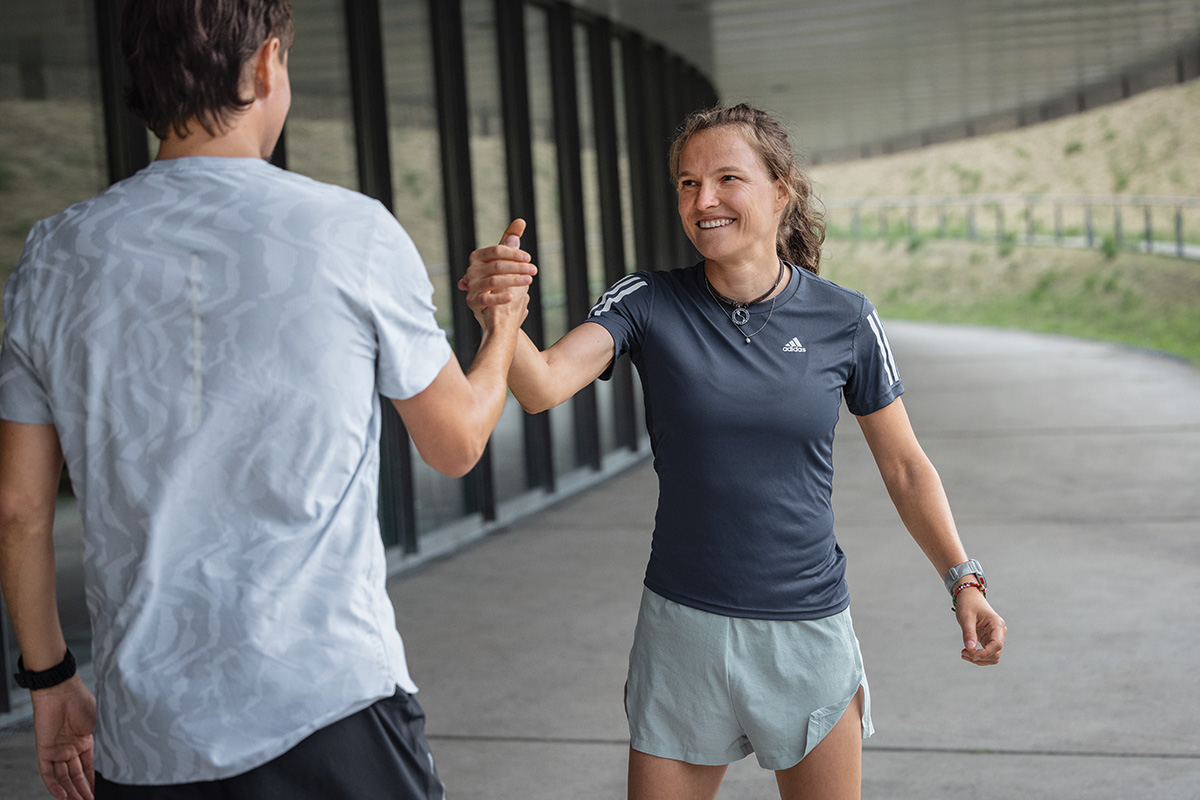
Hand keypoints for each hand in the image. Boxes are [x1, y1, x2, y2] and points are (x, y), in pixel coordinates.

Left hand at [30, 675, 95, 799]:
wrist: (62, 690)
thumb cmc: (82, 700)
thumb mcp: (100, 722)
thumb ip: (105, 738)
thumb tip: (122, 749)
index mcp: (85, 740)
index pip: (89, 766)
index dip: (94, 779)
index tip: (100, 791)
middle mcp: (71, 747)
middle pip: (75, 775)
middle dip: (82, 790)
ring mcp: (58, 749)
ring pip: (62, 777)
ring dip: (70, 791)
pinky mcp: (45, 750)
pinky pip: (48, 773)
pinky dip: (54, 785)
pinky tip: (63, 796)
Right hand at [460, 219, 536, 317]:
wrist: (493, 309)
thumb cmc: (498, 279)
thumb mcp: (504, 260)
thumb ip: (510, 242)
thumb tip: (520, 221)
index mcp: (478, 256)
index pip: (497, 250)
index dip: (514, 253)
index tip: (528, 258)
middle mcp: (472, 270)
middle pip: (497, 265)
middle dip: (518, 267)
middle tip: (533, 270)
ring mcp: (471, 286)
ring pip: (494, 280)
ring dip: (514, 280)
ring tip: (529, 280)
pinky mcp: (473, 301)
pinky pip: (486, 299)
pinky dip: (499, 298)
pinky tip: (512, 297)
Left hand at [955, 589, 1005, 665]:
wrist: (969, 597)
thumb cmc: (968, 604)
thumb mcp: (966, 617)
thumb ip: (968, 633)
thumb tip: (970, 649)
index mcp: (997, 624)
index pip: (996, 645)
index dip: (984, 653)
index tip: (969, 654)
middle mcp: (1000, 632)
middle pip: (995, 653)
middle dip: (980, 657)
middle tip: (963, 653)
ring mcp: (996, 636)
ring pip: (993, 656)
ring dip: (979, 659)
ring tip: (964, 654)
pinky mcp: (990, 639)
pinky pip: (988, 653)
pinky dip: (978, 656)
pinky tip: (967, 652)